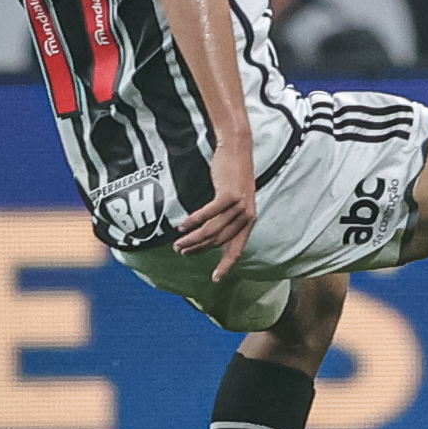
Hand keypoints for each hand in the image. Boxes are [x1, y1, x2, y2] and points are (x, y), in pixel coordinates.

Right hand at [173, 140, 257, 282]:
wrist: (237, 149)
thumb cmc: (232, 174)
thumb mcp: (234, 199)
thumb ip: (227, 217)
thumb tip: (209, 235)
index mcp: (249, 220)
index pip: (238, 248)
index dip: (227, 264)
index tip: (216, 279)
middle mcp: (247, 216)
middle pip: (218, 240)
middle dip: (198, 249)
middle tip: (181, 252)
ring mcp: (239, 206)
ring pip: (212, 230)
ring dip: (192, 239)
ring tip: (178, 244)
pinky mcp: (230, 196)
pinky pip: (208, 214)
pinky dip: (193, 221)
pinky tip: (182, 226)